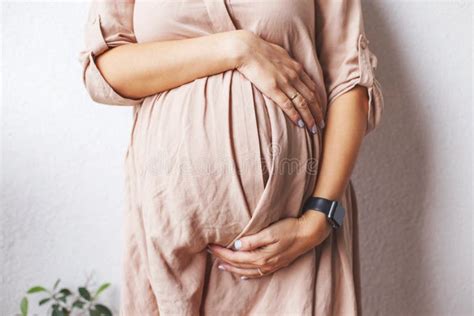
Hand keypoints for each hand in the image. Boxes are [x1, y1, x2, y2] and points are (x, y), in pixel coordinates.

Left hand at [207, 211, 331, 279]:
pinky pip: (257, 274)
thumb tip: (236, 246)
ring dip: (232, 268)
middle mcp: (264, 264)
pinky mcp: (276, 264)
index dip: (221, 252)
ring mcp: (271, 266)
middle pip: (238, 265)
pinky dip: (246, 274)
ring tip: (220, 264)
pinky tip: (242, 274)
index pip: (235, 257)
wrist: (309, 233)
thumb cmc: (290, 229)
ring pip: (246, 271)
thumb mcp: (270, 231)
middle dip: (222, 259)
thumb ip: (252, 240)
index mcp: (261, 256)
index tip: (210, 246)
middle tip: (210, 252)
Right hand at [232, 30, 324, 133]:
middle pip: (311, 97)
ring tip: (313, 129)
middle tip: (321, 125)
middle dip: (318, 113)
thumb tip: (288, 65)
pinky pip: (288, 105)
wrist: (247, 49)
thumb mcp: (279, 53)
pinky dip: (296, 115)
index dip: (318, 101)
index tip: (320, 111)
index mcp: (296, 68)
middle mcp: (294, 76)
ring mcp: (285, 83)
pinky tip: (300, 124)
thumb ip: (286, 62)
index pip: (312, 87)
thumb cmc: (259, 50)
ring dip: (310, 118)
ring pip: (303, 103)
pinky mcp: (274, 89)